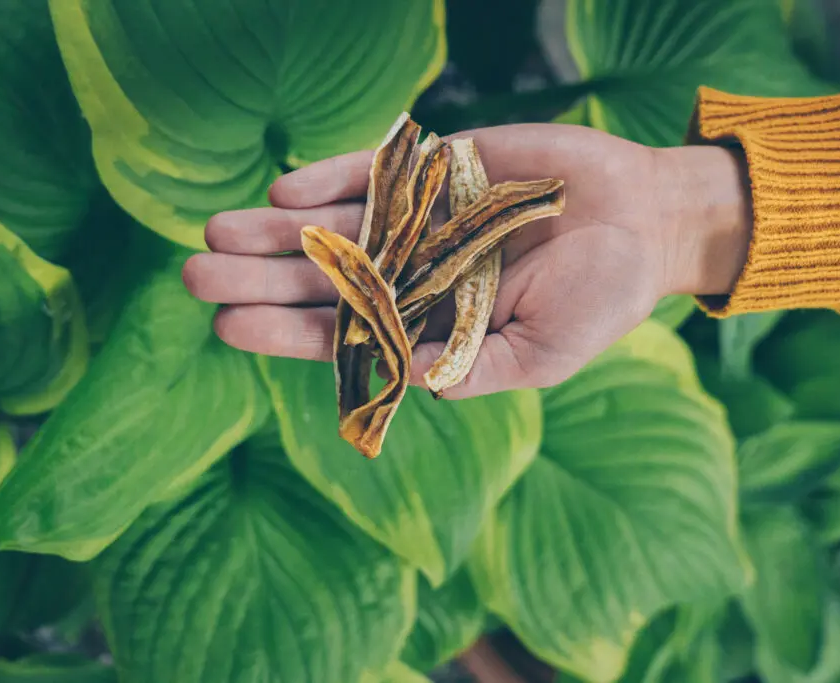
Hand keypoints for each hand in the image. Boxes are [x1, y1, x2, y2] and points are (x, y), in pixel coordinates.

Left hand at [183, 123, 751, 398]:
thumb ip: (471, 369)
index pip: (346, 333)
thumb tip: (406, 383)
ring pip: (338, 225)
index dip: (286, 333)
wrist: (646, 219)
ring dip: (277, 229)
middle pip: (325, 279)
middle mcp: (416, 272)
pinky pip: (379, 173)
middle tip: (193, 278)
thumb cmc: (599, 298)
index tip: (228, 330)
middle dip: (259, 279)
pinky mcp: (441, 168)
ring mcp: (424, 219)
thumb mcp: (541, 354)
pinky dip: (335, 179)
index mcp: (432, 324)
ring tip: (216, 231)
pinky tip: (287, 189)